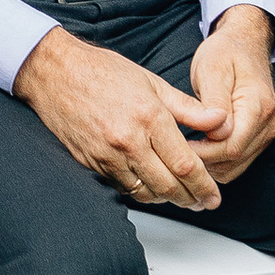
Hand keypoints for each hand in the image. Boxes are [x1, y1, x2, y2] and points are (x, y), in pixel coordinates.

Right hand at [15, 24, 224, 210]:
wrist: (54, 73)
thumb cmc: (102, 72)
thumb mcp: (152, 82)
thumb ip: (188, 107)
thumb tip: (220, 120)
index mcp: (149, 117)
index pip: (186, 165)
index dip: (204, 186)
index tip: (213, 197)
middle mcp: (128, 141)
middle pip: (168, 186)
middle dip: (190, 199)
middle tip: (201, 202)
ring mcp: (107, 155)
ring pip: (145, 192)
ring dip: (165, 199)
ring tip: (177, 195)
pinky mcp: (91, 163)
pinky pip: (121, 188)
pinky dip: (139, 191)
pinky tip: (149, 185)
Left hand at [185, 7, 274, 179]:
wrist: (244, 44)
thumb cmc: (224, 53)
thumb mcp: (212, 69)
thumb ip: (215, 101)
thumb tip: (217, 132)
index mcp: (258, 106)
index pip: (231, 146)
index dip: (202, 152)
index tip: (176, 146)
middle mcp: (269, 124)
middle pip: (234, 159)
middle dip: (203, 161)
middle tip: (173, 150)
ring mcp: (267, 132)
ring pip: (236, 166)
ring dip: (210, 164)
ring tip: (182, 149)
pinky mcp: (261, 137)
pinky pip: (239, 161)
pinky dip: (218, 161)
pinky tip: (197, 149)